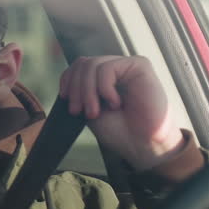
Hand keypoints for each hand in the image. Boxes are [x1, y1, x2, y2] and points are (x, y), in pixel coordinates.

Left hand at [58, 55, 183, 170]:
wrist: (142, 144)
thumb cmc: (120, 131)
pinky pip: (108, 68)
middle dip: (76, 89)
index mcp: (104, 78)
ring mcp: (127, 66)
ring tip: (95, 112)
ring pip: (93, 65)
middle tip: (78, 111)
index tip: (66, 100)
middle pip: (84, 64)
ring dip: (87, 91)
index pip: (79, 65)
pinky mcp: (139, 66)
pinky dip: (105, 88)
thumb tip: (69, 77)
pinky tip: (116, 103)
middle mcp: (116, 69)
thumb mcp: (90, 109)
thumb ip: (80, 91)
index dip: (68, 80)